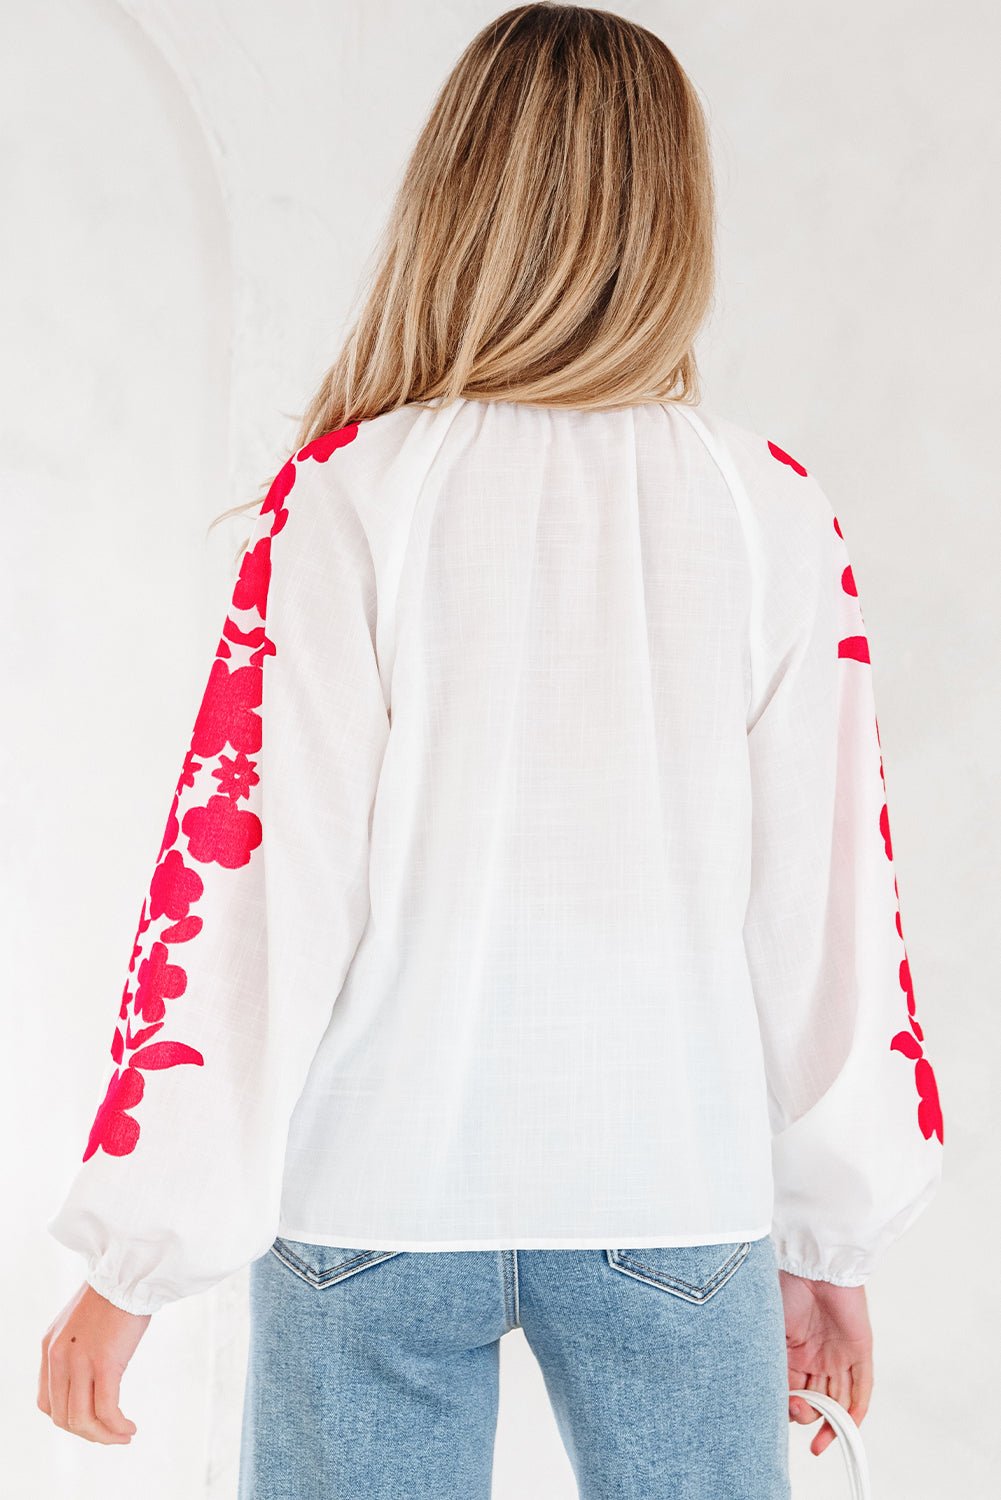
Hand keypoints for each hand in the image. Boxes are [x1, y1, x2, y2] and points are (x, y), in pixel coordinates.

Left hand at [38, 1280, 150, 1443]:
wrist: (129, 1271)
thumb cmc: (115, 1294)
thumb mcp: (82, 1325)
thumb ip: (77, 1350)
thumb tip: (91, 1378)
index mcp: (50, 1347)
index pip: (48, 1402)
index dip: (69, 1419)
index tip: (93, 1422)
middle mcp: (59, 1357)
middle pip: (63, 1417)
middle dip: (89, 1433)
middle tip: (112, 1435)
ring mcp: (80, 1361)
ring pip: (82, 1420)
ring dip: (104, 1436)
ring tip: (123, 1435)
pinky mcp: (105, 1362)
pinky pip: (106, 1410)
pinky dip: (116, 1426)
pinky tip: (130, 1427)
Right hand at [779, 1269, 872, 1457]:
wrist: (811, 1261)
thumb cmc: (783, 1286)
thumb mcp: (768, 1329)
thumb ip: (766, 1361)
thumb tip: (758, 1395)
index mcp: (791, 1350)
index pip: (791, 1390)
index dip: (786, 1407)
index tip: (780, 1410)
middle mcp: (814, 1356)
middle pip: (815, 1399)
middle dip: (806, 1415)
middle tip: (798, 1414)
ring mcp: (838, 1355)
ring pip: (838, 1399)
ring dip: (830, 1423)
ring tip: (819, 1441)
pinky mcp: (859, 1351)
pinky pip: (861, 1388)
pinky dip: (854, 1411)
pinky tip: (845, 1427)